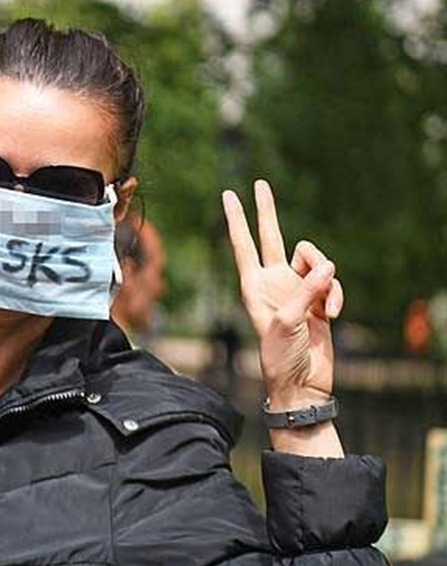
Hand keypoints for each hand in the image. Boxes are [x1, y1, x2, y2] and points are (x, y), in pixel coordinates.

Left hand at [222, 180, 343, 410]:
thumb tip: (329, 268)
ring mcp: (296, 288)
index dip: (236, 219)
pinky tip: (332, 315)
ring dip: (325, 278)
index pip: (243, 244)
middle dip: (266, 211)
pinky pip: (331, 282)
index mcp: (253, 285)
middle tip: (260, 183)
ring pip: (315, 259)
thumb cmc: (281, 356)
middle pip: (271, 236)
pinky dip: (336, 296)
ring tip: (325, 308)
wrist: (301, 382)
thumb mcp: (287, 323)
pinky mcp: (318, 298)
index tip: (228, 195)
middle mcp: (273, 281)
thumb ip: (307, 292)